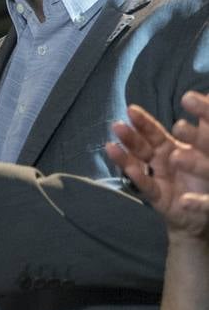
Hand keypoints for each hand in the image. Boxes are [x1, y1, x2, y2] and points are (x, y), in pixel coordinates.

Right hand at [108, 99, 208, 237]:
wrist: (205, 212)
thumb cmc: (205, 178)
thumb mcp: (205, 150)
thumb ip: (203, 131)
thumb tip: (206, 97)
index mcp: (170, 148)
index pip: (153, 132)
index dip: (143, 122)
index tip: (131, 110)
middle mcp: (159, 161)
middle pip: (141, 146)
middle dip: (129, 136)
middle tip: (116, 125)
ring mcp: (157, 179)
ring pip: (137, 164)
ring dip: (124, 156)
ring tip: (110, 146)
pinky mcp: (158, 198)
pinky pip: (147, 186)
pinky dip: (138, 177)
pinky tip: (128, 168)